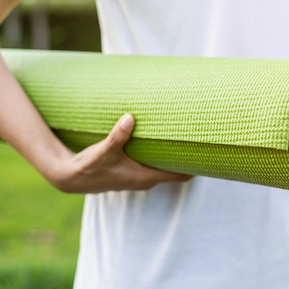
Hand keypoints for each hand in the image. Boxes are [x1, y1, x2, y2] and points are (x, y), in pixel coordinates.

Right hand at [51, 114, 191, 192]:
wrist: (70, 178)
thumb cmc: (89, 166)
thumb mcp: (103, 151)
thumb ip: (117, 136)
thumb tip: (130, 118)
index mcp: (145, 177)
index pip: (180, 176)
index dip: (196, 168)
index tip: (209, 155)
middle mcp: (145, 180)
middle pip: (176, 171)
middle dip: (187, 158)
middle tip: (202, 139)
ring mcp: (139, 177)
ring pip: (165, 168)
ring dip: (174, 157)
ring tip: (186, 138)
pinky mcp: (131, 172)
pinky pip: (154, 165)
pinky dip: (161, 157)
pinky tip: (162, 142)